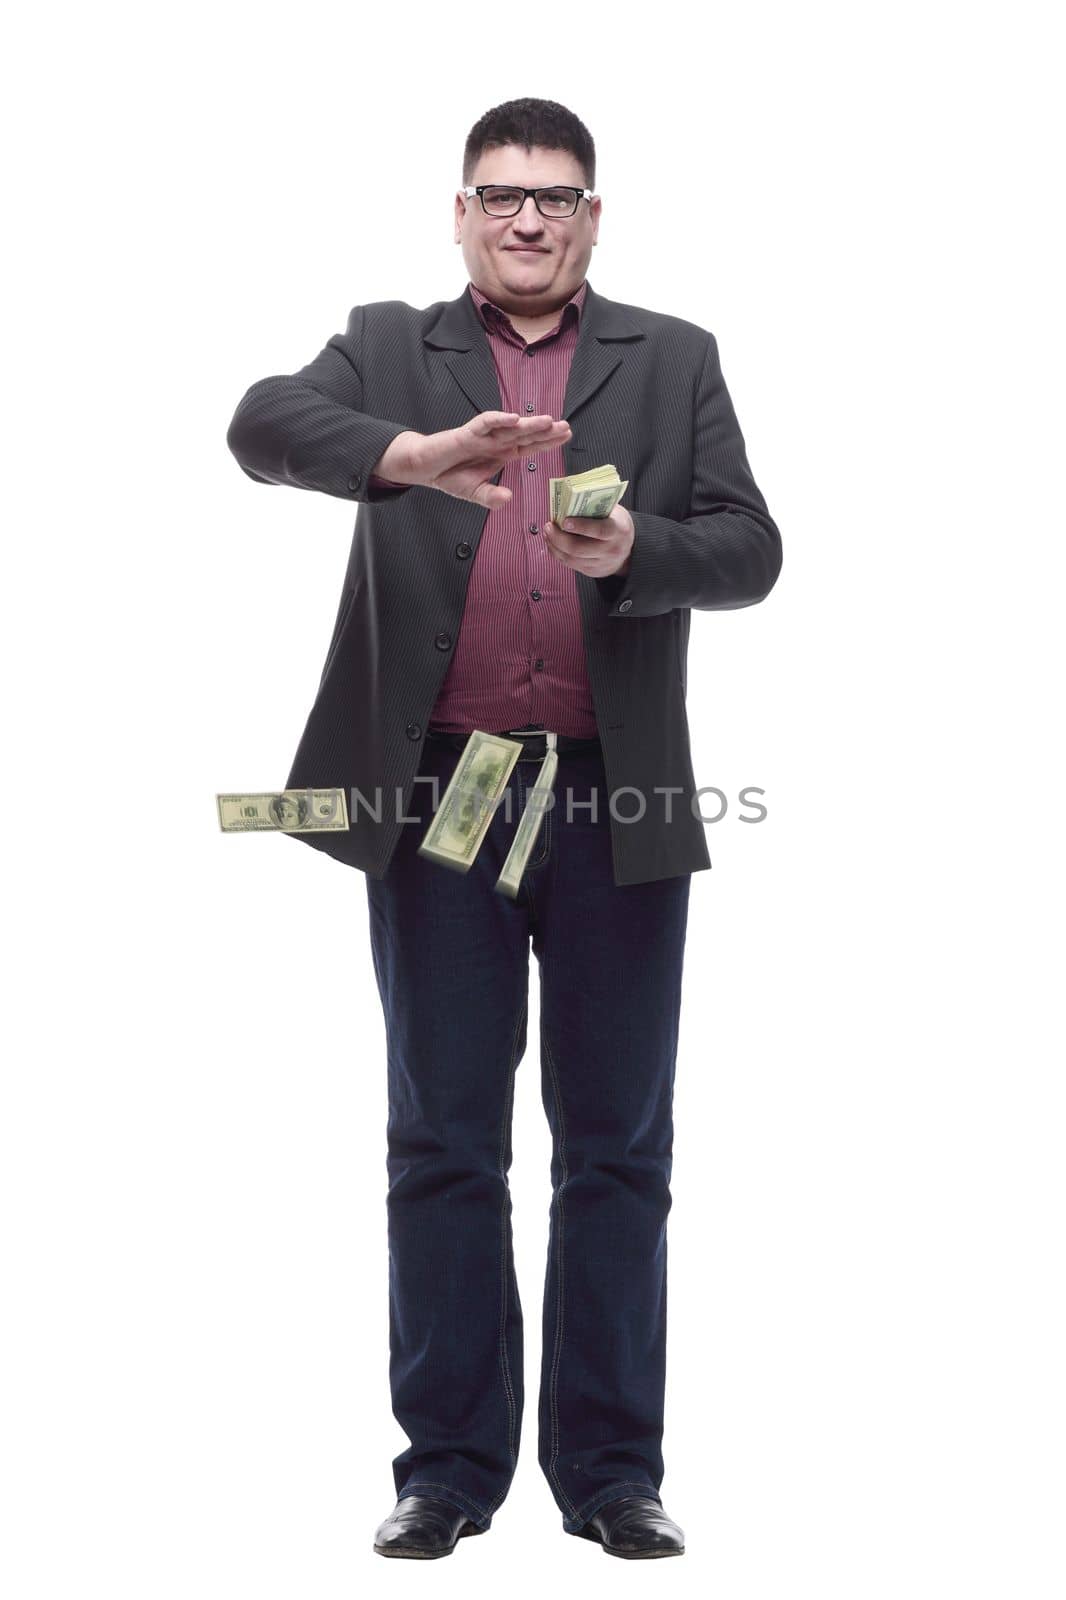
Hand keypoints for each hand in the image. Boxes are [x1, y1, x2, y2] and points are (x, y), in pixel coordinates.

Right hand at [372, 412, 571, 509]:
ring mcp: (483, 436)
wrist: (426, 468)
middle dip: (546, 430)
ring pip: (510, 427)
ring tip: (548, 421)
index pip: (530, 446)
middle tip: (566, 426)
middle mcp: (496, 442)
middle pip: (525, 434)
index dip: (548, 441)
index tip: (566, 435)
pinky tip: (513, 418)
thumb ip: (492, 497)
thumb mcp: (475, 493)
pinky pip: (484, 423)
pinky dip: (498, 420)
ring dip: (528, 423)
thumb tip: (508, 499)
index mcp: (502, 454)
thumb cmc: (451, 476)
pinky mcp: (467, 434)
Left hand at [543, 504, 633, 578]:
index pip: (600, 531)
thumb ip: (596, 506)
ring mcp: (601, 563)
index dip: (581, 526)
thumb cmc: (616, 525)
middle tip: (548, 526)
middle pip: (579, 548)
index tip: (565, 521)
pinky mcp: (591, 571)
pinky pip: (569, 564)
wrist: (628, 551)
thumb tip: (570, 499)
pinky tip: (551, 544)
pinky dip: (557, 553)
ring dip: (554, 545)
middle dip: (559, 538)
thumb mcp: (614, 512)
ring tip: (547, 533)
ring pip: (572, 559)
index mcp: (618, 531)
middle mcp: (611, 550)